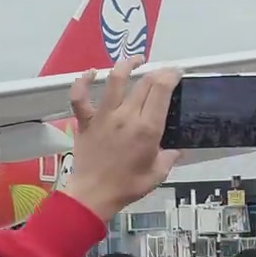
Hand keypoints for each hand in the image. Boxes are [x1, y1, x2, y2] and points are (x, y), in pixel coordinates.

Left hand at [58, 57, 182, 221]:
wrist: (93, 195)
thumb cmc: (127, 186)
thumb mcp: (159, 173)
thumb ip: (170, 156)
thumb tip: (176, 148)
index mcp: (147, 128)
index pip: (162, 90)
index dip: (171, 75)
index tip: (176, 73)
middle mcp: (126, 116)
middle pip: (144, 83)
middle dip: (157, 72)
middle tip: (163, 73)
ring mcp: (103, 116)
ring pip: (114, 81)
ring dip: (126, 65)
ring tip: (136, 60)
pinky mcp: (85, 121)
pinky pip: (79, 97)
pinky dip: (82, 81)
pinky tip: (90, 72)